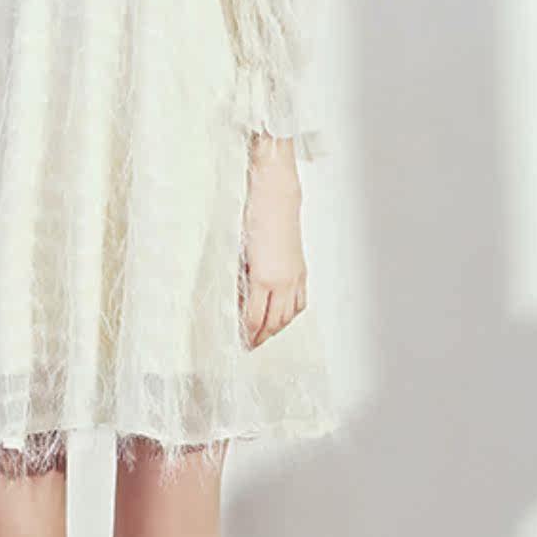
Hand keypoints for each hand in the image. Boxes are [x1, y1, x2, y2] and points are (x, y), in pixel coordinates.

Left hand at [240, 137, 307, 347]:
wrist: (275, 191)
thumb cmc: (252, 213)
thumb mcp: (237, 249)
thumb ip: (238, 278)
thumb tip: (235, 299)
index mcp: (263, 278)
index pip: (254, 319)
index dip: (246, 335)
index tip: (239, 343)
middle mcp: (283, 281)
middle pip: (274, 323)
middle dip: (261, 337)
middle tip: (249, 346)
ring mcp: (295, 275)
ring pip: (289, 315)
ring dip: (277, 329)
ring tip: (264, 335)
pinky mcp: (301, 268)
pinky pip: (300, 300)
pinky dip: (291, 313)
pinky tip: (284, 315)